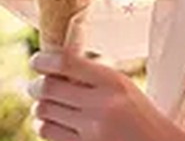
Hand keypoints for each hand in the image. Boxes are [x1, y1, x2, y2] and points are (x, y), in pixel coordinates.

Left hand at [28, 49, 184, 140]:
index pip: (68, 63)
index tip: (36, 59)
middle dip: (36, 86)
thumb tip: (56, 67)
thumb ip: (94, 78)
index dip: (45, 60)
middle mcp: (101, 105)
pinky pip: (50, 134)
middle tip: (35, 85)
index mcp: (114, 82)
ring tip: (45, 104)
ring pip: (45, 112)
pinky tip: (54, 122)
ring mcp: (91, 131)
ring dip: (40, 107)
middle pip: (50, 88)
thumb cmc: (141, 116)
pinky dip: (46, 126)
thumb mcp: (124, 88)